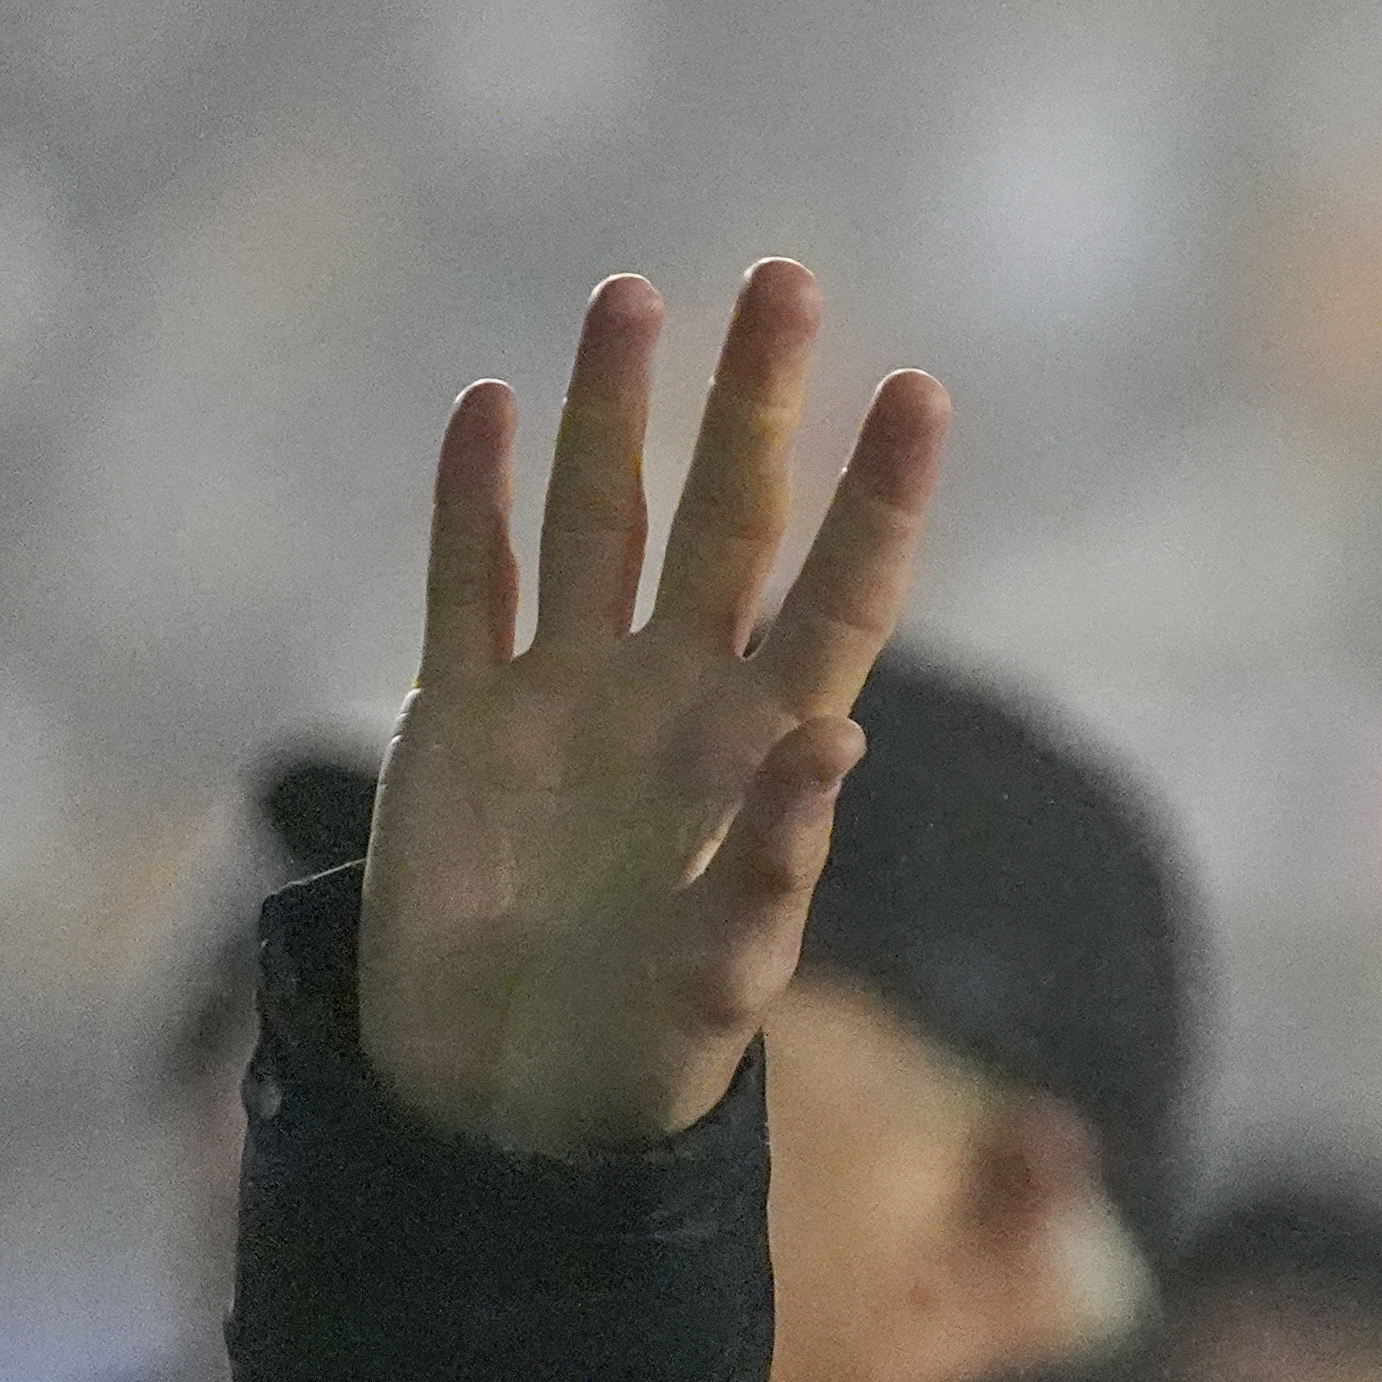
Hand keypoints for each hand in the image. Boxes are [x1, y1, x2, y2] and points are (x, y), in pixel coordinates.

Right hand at [356, 260, 947, 1154]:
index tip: (919, 393)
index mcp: (760, 748)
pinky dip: (473, 504)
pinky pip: (471, 588)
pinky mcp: (462, 722)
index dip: (876, 499)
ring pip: (596, 520)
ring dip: (610, 413)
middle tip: (784, 280)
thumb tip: (835, 743)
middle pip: (726, 519)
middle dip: (753, 404)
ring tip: (631, 296)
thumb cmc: (644, 1053)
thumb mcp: (722, 975)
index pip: (838, 596)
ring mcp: (567, 697)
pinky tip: (486, 410)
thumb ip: (776, 867)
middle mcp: (674, 697)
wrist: (507, 1102)